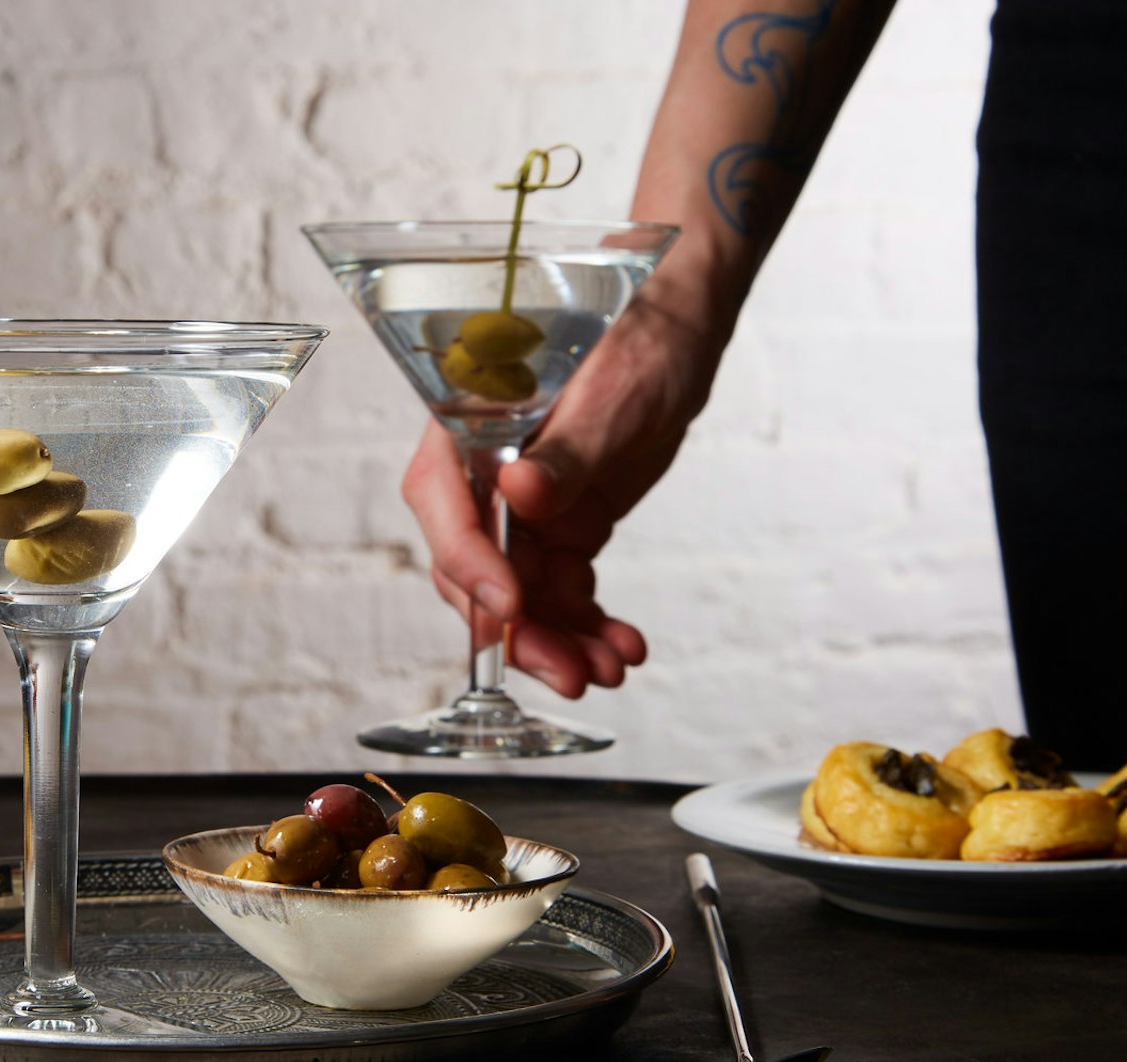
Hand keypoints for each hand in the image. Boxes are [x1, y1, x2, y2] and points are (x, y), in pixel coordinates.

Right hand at [400, 274, 724, 696]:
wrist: (681, 322)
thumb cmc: (638, 331)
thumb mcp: (610, 390)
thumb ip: (565, 451)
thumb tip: (519, 494)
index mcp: (470, 424)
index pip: (446, 505)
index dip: (472, 564)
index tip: (512, 608)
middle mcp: (485, 473)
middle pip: (479, 567)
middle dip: (522, 629)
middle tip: (569, 673)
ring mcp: (522, 507)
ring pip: (523, 594)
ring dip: (561, 640)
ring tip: (609, 669)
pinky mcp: (563, 527)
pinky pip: (563, 590)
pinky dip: (589, 624)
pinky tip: (622, 645)